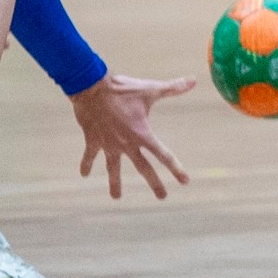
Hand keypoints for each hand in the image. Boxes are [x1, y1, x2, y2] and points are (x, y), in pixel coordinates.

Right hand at [71, 74, 194, 199]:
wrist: (91, 87)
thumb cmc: (122, 88)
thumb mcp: (150, 89)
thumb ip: (172, 87)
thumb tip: (194, 80)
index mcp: (142, 133)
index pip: (163, 155)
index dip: (176, 168)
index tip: (185, 181)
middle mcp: (126, 143)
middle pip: (143, 168)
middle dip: (154, 184)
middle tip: (163, 197)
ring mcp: (109, 144)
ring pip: (114, 169)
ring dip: (115, 183)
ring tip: (116, 198)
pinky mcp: (93, 140)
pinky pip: (90, 156)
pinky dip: (86, 164)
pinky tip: (83, 175)